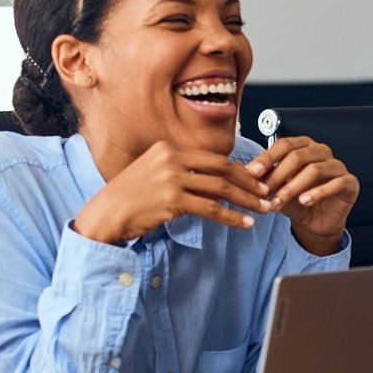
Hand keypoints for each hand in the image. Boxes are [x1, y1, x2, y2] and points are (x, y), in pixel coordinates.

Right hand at [74, 141, 273, 244]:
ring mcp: (171, 178)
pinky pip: (211, 209)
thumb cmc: (130, 199)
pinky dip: (232, 217)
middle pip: (222, 170)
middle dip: (250, 184)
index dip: (240, 171)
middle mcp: (171, 158)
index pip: (214, 158)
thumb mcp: (154, 175)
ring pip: (221, 189)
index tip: (256, 181)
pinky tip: (246, 224)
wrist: (104, 216)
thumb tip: (215, 183)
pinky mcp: (172, 200)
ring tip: (264, 210)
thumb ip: (182, 173)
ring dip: (246, 201)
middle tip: (268, 194)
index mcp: (169, 148)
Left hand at [246, 136, 358, 256]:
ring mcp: (337, 166)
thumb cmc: (296, 200)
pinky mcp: (349, 182)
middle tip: (263, 192)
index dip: (267, 158)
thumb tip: (246, 174)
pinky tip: (305, 201)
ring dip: (293, 187)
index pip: (285, 145)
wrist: (315, 222)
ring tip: (279, 201)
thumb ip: (266, 179)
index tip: (251, 172)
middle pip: (299, 156)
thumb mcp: (276, 188)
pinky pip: (335, 184)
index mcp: (304, 146)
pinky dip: (318, 193)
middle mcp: (321, 152)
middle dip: (278, 176)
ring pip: (315, 170)